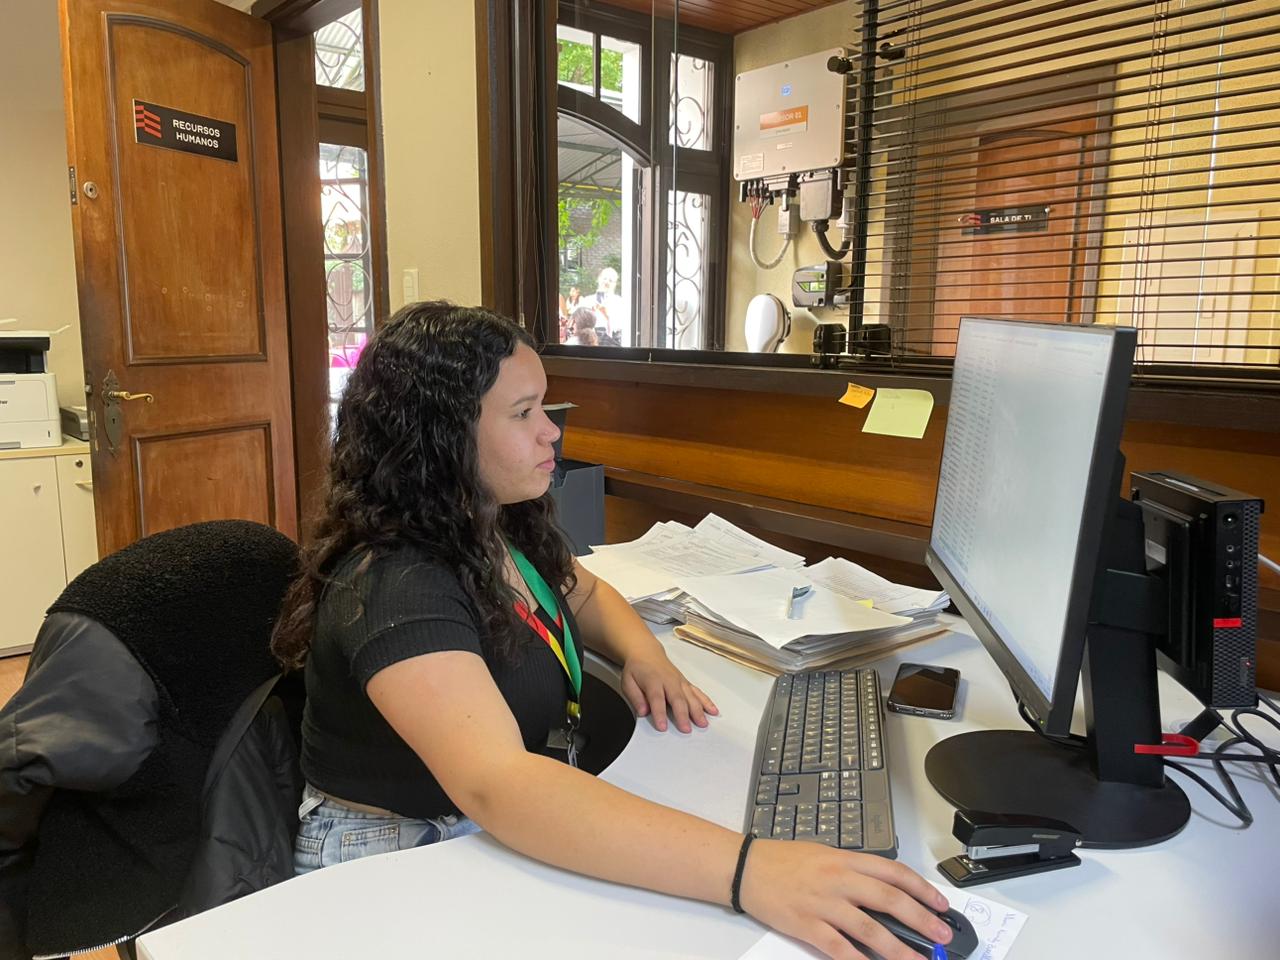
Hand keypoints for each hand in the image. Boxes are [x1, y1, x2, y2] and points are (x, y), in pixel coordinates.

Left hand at [620, 651, 718, 732]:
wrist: (646, 653)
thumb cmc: (637, 669)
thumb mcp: (628, 681)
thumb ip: (635, 697)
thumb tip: (643, 711)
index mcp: (652, 681)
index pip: (657, 699)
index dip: (660, 713)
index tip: (662, 727)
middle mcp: (669, 680)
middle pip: (677, 698)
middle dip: (682, 715)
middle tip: (686, 729)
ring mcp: (679, 681)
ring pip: (690, 696)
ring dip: (697, 710)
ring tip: (702, 723)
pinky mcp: (685, 683)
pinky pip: (698, 692)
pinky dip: (706, 702)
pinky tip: (713, 710)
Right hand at [739, 839, 952, 959]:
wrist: (746, 867)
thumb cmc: (784, 860)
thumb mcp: (825, 854)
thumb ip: (854, 870)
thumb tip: (886, 891)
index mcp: (846, 859)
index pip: (894, 873)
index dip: (922, 889)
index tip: (941, 904)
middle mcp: (839, 879)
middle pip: (890, 900)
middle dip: (922, 919)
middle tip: (943, 935)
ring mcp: (824, 904)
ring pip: (871, 929)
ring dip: (899, 949)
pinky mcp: (807, 925)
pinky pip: (839, 948)